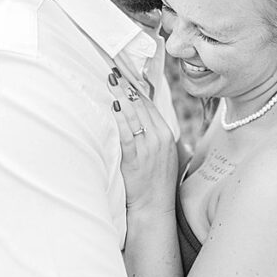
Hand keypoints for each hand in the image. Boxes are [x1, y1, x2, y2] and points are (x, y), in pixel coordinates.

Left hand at [108, 69, 177, 213]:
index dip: (136, 88)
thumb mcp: (161, 153)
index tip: (125, 74)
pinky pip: (127, 133)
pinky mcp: (135, 158)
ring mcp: (148, 148)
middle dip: (127, 86)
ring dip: (121, 96)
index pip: (150, 104)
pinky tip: (113, 106)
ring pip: (134, 115)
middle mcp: (159, 138)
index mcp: (166, 134)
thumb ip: (153, 134)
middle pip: (141, 105)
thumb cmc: (155, 180)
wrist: (154, 206)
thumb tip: (140, 115)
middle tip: (114, 70)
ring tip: (111, 81)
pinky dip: (120, 118)